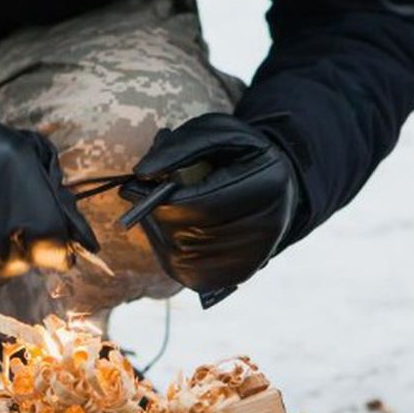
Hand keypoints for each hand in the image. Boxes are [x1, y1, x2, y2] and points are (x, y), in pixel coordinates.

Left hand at [121, 113, 298, 293]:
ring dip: (159, 227)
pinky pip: (179, 266)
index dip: (156, 194)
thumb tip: (141, 173)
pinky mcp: (229, 278)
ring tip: (169, 204)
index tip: (137, 179)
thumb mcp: (219, 133)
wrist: (276, 192)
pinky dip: (168, 245)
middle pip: (182, 231)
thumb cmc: (241, 157)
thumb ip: (181, 146)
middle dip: (155, 210)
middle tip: (147, 190)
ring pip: (175, 252)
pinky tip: (178, 225)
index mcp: (264, 188)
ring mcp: (247, 261)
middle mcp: (261, 232)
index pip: (194, 203)